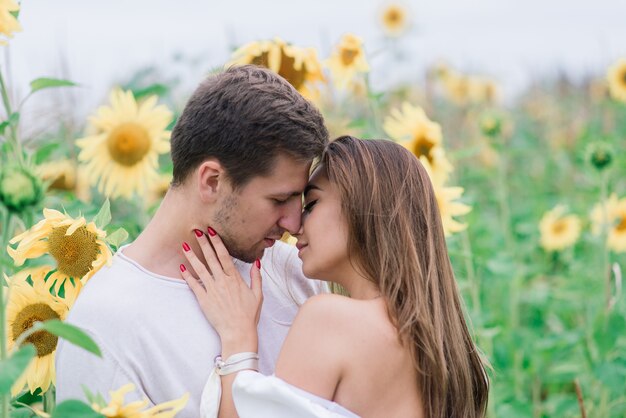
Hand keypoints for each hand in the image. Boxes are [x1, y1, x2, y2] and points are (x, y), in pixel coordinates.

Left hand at [179, 228, 262, 354]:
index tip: (211, 232)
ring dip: (192, 256)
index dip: (217, 242)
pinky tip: (181, 266)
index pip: (224, 256)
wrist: (238, 332)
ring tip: (184, 245)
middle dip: (203, 243)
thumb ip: (256, 277)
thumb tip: (257, 263)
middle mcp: (222, 281)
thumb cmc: (249, 315)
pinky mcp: (204, 300)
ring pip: (200, 269)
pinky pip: (194, 285)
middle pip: (211, 258)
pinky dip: (187, 275)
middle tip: (196, 231)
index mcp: (235, 278)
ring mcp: (212, 290)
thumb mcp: (258, 295)